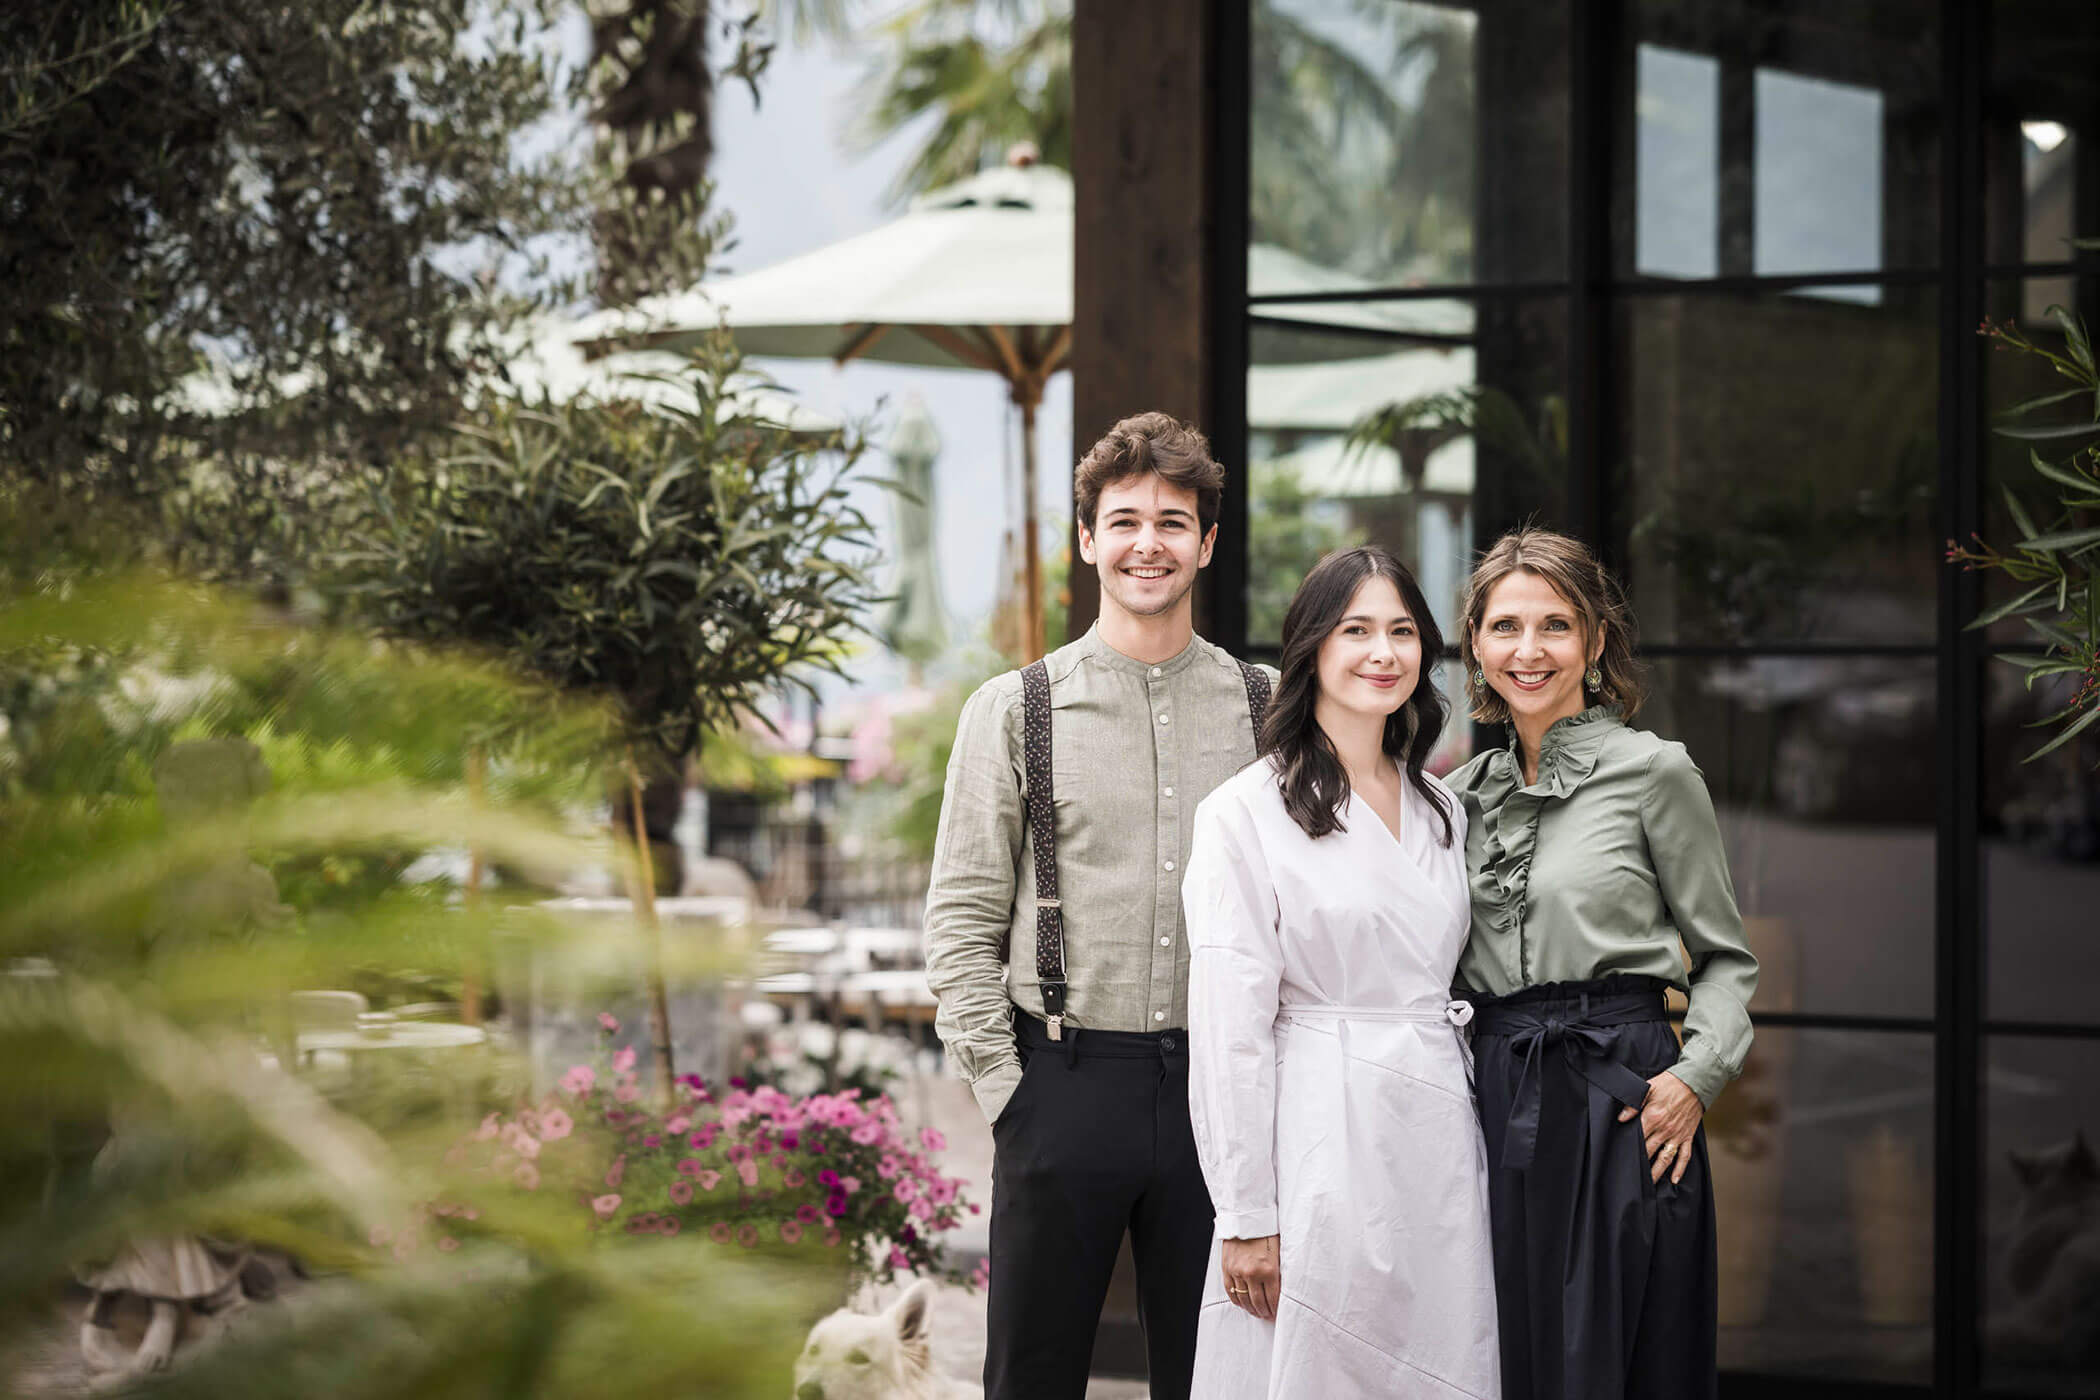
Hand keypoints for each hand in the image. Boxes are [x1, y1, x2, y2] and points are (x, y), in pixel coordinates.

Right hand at [1221, 1235, 1279, 1319]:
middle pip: (1258, 1303)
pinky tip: (1243, 1303)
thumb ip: (1280, 1270)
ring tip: (1256, 1311)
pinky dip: (1237, 1301)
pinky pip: (1230, 1291)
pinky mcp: (1227, 1268)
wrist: (1246, 1216)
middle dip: (1264, 1312)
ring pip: (1244, 1300)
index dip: (1275, 1309)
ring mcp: (1237, 1271)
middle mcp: (1252, 1273)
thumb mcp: (1280, 1250)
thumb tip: (1282, 1288)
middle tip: (1267, 1315)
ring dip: (1251, 1309)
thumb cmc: (1266, 1230)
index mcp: (1269, 1269)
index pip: (1273, 1299)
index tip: (1277, 1313)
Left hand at [1617, 1069, 1702, 1184]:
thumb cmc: (1670, 1084)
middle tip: (1631, 1177)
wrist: (1694, 1082)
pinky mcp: (1687, 1136)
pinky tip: (1674, 1179)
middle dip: (1640, 1165)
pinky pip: (1684, 1156)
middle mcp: (1665, 1129)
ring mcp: (1677, 1135)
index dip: (1629, 1148)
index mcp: (1652, 1117)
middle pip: (1649, 1151)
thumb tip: (1621, 1118)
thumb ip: (1633, 1104)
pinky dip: (1680, 1169)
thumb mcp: (1648, 1088)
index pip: (1637, 1137)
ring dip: (1657, 1172)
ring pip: (1666, 1158)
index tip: (1621, 1158)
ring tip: (1649, 1184)